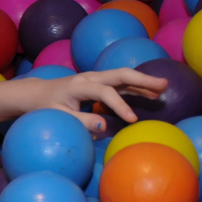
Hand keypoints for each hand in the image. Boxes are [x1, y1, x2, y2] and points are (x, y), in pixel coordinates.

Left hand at [28, 69, 167, 131]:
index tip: (133, 120)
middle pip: (119, 74)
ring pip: (122, 77)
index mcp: (79, 85)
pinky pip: (119, 83)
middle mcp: (89, 77)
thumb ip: (81, 122)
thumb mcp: (60, 116)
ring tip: (163, 88)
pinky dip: (135, 86)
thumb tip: (104, 126)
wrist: (37, 93)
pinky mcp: (98, 83)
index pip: (105, 92)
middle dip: (142, 78)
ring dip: (142, 81)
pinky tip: (149, 93)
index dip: (120, 105)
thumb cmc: (46, 106)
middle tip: (164, 84)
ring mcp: (94, 78)